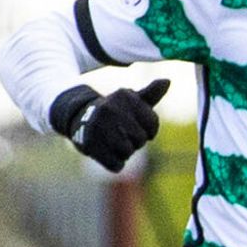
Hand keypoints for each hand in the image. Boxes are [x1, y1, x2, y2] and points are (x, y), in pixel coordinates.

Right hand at [50, 78, 167, 171]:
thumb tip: (167, 81)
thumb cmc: (116, 111)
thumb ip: (151, 94)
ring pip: (128, 152)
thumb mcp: (132, 100)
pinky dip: (115, 164)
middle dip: (136, 141)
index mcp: (124, 96)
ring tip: (114, 142)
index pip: (152, 124)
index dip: (149, 130)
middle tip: (123, 134)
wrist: (79, 119)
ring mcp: (97, 126)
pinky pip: (116, 165)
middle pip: (140, 139)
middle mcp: (110, 109)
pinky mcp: (89, 144)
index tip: (138, 126)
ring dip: (125, 152)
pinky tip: (107, 153)